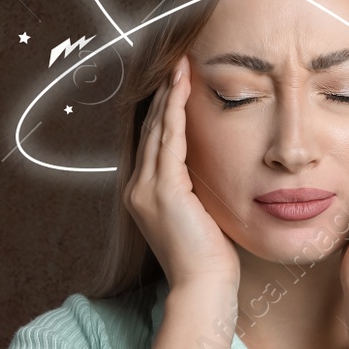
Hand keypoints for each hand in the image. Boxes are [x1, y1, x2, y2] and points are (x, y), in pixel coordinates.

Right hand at [123, 54, 240, 293]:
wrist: (204, 287)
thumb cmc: (210, 260)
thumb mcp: (199, 218)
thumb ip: (195, 192)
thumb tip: (208, 173)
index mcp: (144, 195)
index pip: (153, 142)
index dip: (163, 110)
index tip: (176, 83)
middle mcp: (138, 188)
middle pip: (149, 129)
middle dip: (163, 94)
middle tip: (176, 61)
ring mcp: (146, 189)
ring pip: (156, 128)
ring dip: (169, 94)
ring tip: (180, 64)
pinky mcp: (163, 190)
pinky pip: (169, 139)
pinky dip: (175, 109)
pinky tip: (183, 87)